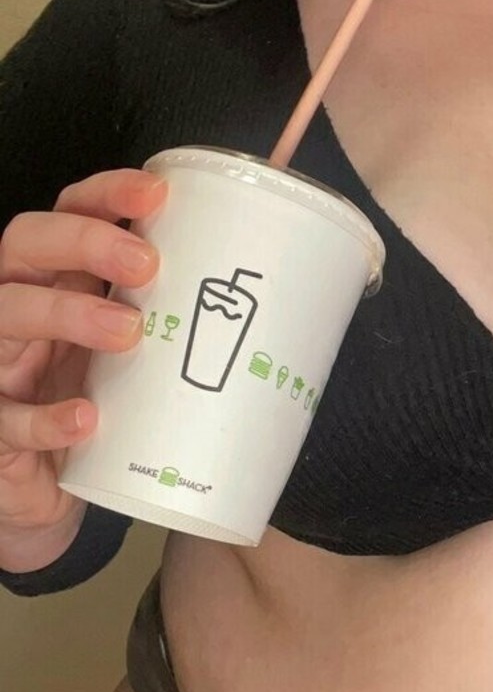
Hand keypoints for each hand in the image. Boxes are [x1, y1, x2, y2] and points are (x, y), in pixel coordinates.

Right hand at [0, 169, 165, 568]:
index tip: (158, 192)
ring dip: (68, 313)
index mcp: (55, 284)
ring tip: (130, 332)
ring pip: (4, 314)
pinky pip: (4, 418)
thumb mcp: (129, 361)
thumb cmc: (93, 412)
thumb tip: (266, 307)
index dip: (104, 194)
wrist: (44, 499)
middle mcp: (15, 311)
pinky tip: (87, 418)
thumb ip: (167, 327)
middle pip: (23, 245)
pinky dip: (46, 417)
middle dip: (85, 241)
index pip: (65, 214)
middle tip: (148, 264)